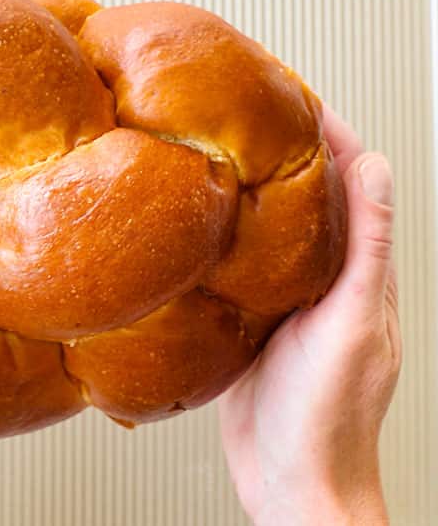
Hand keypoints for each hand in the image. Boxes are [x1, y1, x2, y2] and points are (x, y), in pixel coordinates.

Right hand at [218, 105, 399, 524]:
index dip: (331, 135)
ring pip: (275, 231)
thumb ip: (366, 248)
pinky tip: (200, 227)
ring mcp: (290, 304)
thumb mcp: (351, 322)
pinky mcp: (255, 324)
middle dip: (287, 152)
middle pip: (312, 199)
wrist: (289, 479)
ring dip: (254, 190)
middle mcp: (329, 283)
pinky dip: (228, 236)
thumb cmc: (325, 417)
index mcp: (363, 276)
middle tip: (250, 112)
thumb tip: (374, 169)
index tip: (298, 96)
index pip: (354, 185)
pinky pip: (244, 267)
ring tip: (221, 153)